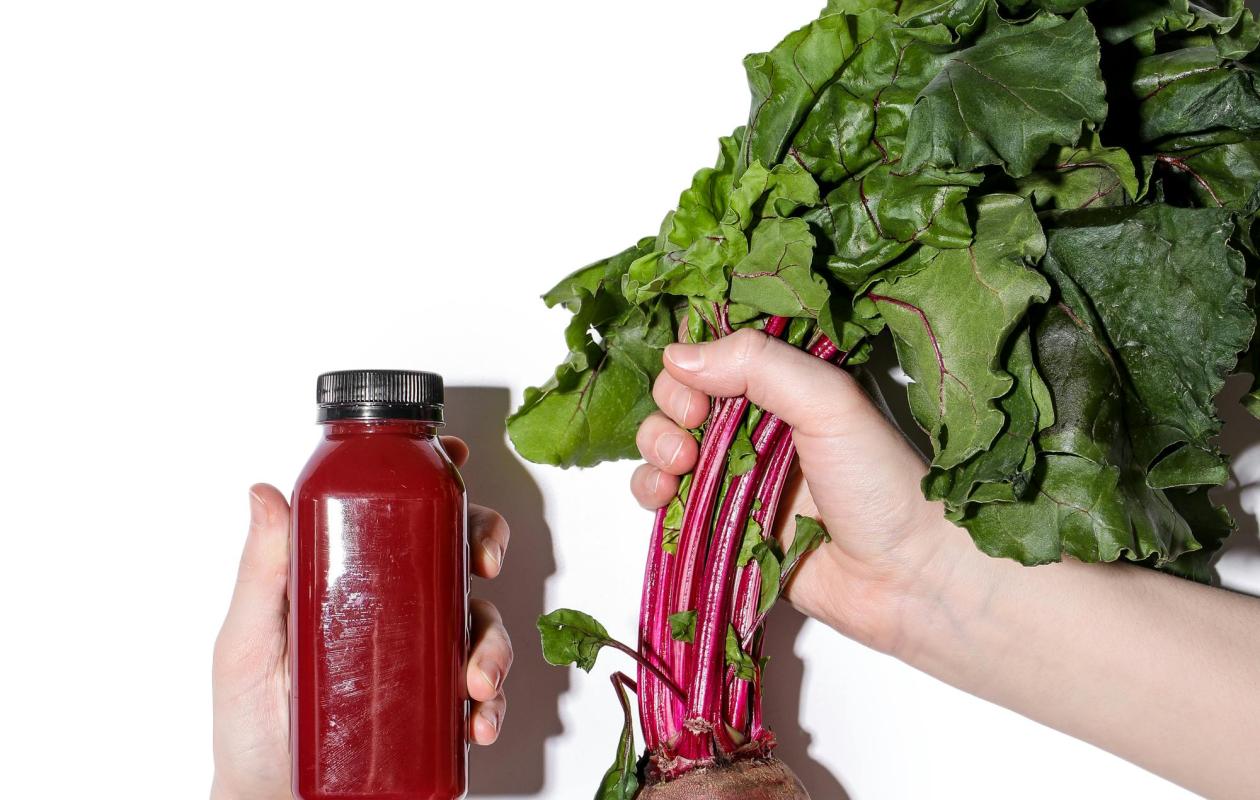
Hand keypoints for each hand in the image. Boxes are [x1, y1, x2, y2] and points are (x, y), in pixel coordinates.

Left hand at [211, 437, 511, 799]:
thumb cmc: (249, 722)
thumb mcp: (248, 639)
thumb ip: (260, 570)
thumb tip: (264, 494)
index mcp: (353, 577)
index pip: (401, 515)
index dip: (438, 483)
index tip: (457, 464)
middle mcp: (395, 610)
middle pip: (456, 554)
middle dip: (487, 545)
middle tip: (484, 562)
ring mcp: (419, 659)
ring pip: (482, 624)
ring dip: (495, 644)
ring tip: (475, 678)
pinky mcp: (436, 709)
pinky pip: (483, 695)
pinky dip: (493, 705)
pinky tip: (477, 720)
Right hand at [630, 328, 974, 653]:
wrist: (908, 578)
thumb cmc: (882, 484)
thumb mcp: (829, 401)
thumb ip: (759, 364)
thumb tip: (678, 354)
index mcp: (787, 385)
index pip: (717, 351)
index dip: (692, 356)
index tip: (694, 377)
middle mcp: (757, 425)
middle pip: (682, 395)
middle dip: (671, 405)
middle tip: (692, 425)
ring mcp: (736, 476)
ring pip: (666, 444)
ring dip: (655, 446)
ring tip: (678, 465)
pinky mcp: (722, 525)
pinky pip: (666, 500)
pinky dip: (651, 491)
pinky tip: (664, 496)